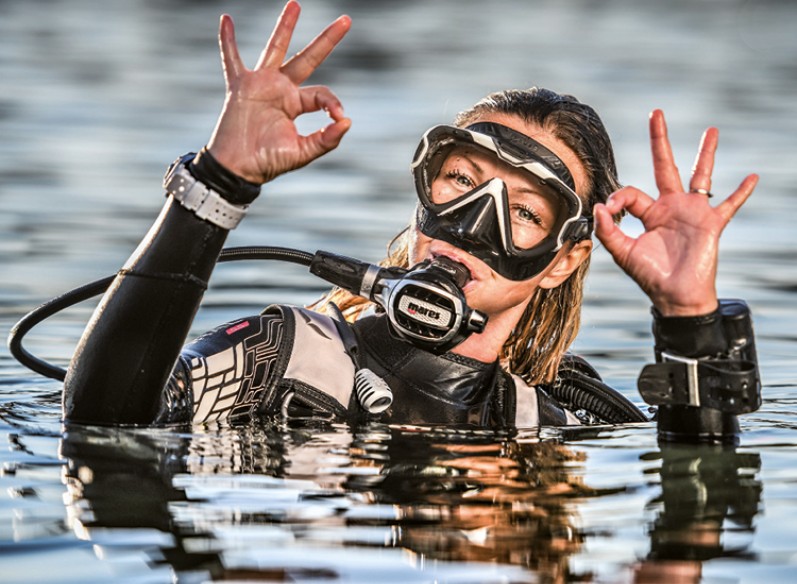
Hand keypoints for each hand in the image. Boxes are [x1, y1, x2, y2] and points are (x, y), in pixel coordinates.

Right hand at [207, 1, 351, 183]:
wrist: (237, 168)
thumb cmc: (267, 162)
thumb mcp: (302, 153)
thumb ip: (326, 140)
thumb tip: (347, 121)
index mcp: (297, 104)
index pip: (323, 94)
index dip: (333, 103)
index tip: (337, 116)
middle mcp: (281, 89)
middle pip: (308, 58)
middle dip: (327, 40)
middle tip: (346, 20)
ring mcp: (260, 84)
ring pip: (276, 48)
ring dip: (285, 27)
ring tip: (296, 4)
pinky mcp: (239, 86)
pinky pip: (232, 59)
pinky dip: (228, 41)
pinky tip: (227, 20)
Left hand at [594, 110, 757, 316]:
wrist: (675, 297)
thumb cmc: (650, 276)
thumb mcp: (623, 253)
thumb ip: (608, 230)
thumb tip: (598, 206)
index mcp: (648, 213)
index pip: (631, 193)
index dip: (618, 198)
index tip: (609, 210)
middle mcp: (671, 207)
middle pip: (665, 166)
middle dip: (659, 140)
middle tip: (656, 113)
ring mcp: (693, 213)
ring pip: (700, 176)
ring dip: (705, 154)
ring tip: (711, 130)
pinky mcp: (711, 224)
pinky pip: (729, 205)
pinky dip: (741, 192)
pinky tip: (752, 177)